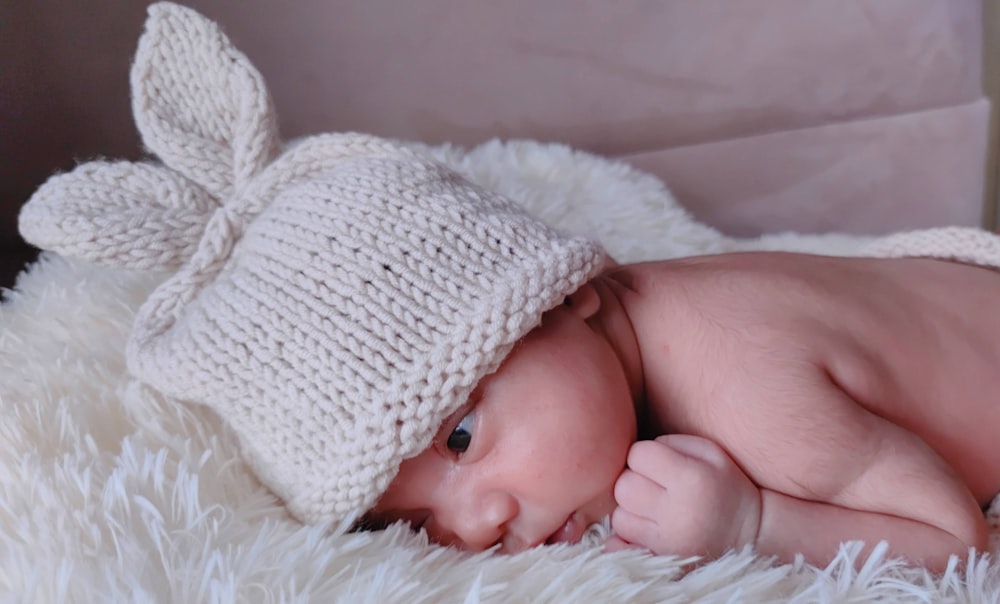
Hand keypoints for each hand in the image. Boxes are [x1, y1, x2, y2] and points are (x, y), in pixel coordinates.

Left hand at [606, 434, 760, 558]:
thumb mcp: (712, 453)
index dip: (644, 455)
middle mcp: (676, 512)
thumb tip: (638, 452)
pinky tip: (645, 530)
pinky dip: (626, 537)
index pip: (637, 455)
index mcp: (691, 479)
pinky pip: (620, 547)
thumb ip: (673, 442)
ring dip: (631, 510)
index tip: (659, 464)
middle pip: (623, 486)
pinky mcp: (660, 561)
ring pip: (620, 517)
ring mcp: (666, 541)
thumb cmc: (726, 487)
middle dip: (634, 480)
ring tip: (653, 509)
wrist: (750, 536)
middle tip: (653, 486)